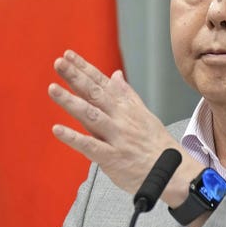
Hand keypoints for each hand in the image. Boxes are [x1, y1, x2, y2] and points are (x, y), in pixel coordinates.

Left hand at [48, 50, 201, 204]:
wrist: (172, 171)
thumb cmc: (156, 144)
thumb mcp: (144, 113)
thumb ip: (127, 94)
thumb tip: (115, 75)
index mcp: (126, 107)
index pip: (102, 83)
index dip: (84, 68)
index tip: (68, 56)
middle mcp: (120, 118)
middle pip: (95, 94)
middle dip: (76, 77)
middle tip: (59, 63)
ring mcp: (116, 137)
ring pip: (91, 115)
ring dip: (71, 102)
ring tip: (53, 89)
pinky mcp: (112, 158)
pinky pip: (90, 146)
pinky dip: (73, 138)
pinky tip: (57, 130)